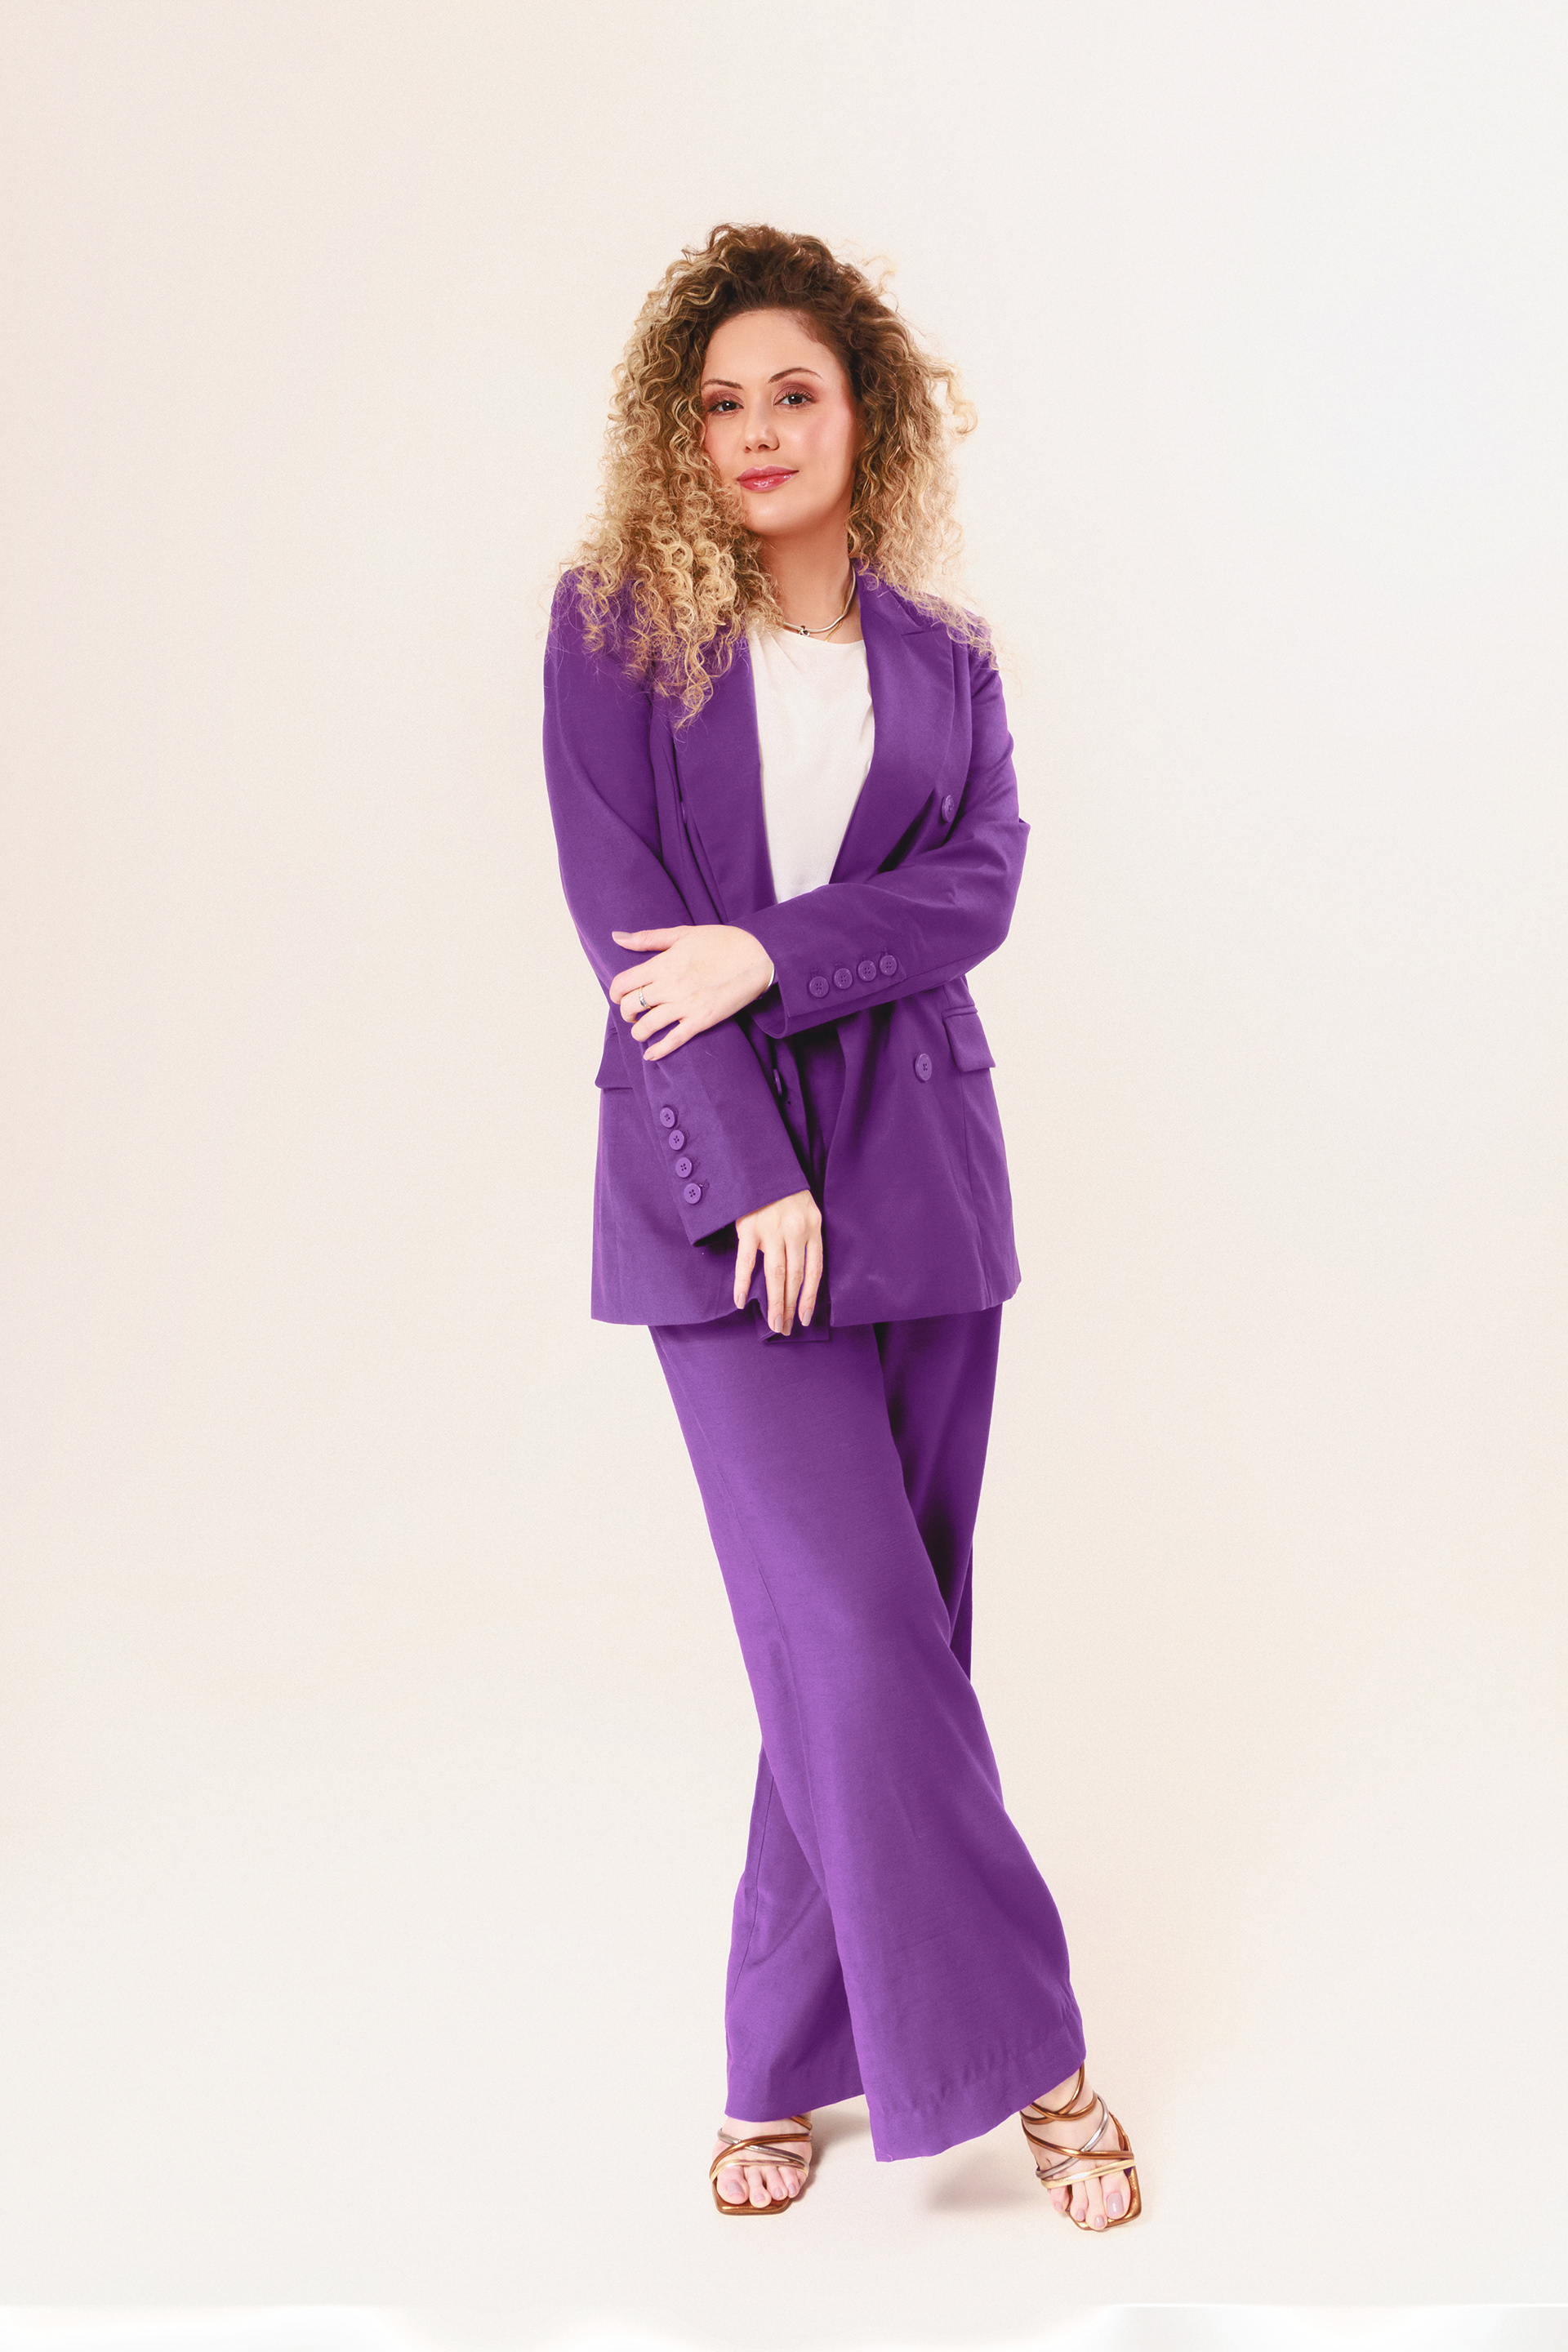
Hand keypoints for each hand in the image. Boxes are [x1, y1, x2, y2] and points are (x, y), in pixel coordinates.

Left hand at [609, 925, 773, 1061]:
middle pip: (630, 1005)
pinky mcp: (701, 1021)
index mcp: (663, 964)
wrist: (758, 957)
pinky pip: (673, 1040)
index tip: (620, 995)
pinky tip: (650, 1054)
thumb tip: (616, 937)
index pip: (623, 983)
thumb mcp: (683, 933)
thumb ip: (648, 938)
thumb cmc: (722, 942)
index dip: (615, 992)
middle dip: (626, 1011)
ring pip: (647, 1026)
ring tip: (641, 1030)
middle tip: (632, 1012)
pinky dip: (658, 1050)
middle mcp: (669, 986)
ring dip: (638, 1031)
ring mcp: (685, 1006)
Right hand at [734, 1190, 822, 1334]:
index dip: (809, 1297)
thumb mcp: (806, 1209)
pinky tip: (740, 1301)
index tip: (804, 1318)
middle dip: (790, 1306)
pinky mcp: (749, 1228)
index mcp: (813, 1227)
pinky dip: (742, 1283)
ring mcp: (772, 1230)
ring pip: (775, 1274)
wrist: (762, 1164)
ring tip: (772, 1323)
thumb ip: (804, 1236)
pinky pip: (746, 1262)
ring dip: (774, 1301)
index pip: (814, 1270)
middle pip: (795, 1277)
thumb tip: (798, 1273)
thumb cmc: (784, 1191)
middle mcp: (795, 1230)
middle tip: (784, 1328)